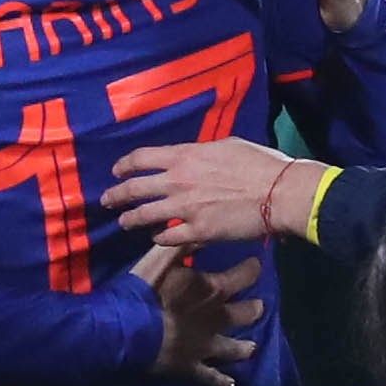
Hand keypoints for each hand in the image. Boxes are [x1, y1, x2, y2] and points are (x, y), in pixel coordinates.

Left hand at [109, 136, 323, 245]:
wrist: (279, 193)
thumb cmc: (260, 164)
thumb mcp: (227, 146)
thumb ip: (203, 154)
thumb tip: (195, 159)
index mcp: (185, 155)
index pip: (142, 158)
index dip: (125, 164)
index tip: (117, 170)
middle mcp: (177, 181)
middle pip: (135, 188)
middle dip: (116, 194)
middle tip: (106, 200)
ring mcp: (184, 209)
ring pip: (145, 215)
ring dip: (130, 219)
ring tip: (123, 222)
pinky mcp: (197, 232)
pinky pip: (168, 238)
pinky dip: (159, 239)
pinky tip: (156, 239)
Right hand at [142, 241, 266, 385]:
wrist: (127, 329)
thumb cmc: (144, 290)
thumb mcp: (161, 257)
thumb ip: (182, 243)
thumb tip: (200, 228)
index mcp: (214, 289)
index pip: (245, 275)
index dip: (252, 269)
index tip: (255, 264)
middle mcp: (219, 318)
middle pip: (247, 313)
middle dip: (254, 308)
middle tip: (258, 305)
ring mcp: (208, 346)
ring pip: (235, 348)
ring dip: (244, 347)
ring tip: (251, 346)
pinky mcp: (194, 367)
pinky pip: (212, 378)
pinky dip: (221, 382)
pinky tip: (230, 384)